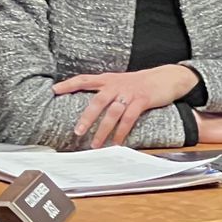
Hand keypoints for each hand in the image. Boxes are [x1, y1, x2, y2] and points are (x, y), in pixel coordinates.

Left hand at [54, 65, 199, 147]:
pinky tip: (116, 143)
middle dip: (87, 117)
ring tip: (95, 144)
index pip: (85, 79)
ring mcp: (130, 92)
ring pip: (112, 112)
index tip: (54, 90)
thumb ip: (106, 91)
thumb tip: (90, 106)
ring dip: (103, 130)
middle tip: (77, 132)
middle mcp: (117, 84)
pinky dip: (121, 132)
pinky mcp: (142, 100)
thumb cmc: (141, 83)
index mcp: (109, 79)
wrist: (166, 77)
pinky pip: (129, 118)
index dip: (69, 84)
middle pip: (97, 101)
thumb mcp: (121, 82)